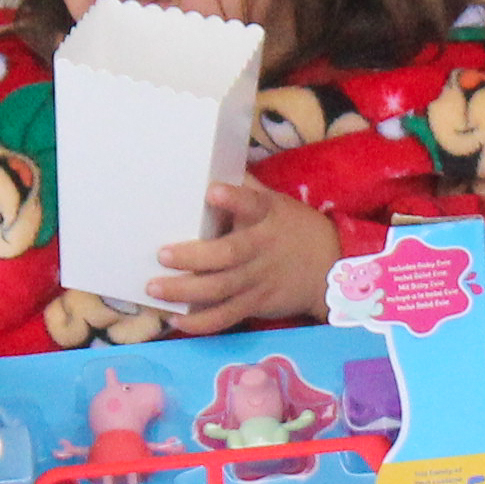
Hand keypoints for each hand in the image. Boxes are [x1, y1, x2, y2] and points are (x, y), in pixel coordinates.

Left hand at [148, 181, 340, 328]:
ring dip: (186, 291)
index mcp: (267, 216)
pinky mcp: (255, 304)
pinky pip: (226, 316)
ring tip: (154, 288)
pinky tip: (176, 320)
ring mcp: (258, 279)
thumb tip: (212, 161)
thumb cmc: (291, 227)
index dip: (233, 199)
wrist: (329, 268)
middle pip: (228, 254)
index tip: (212, 192)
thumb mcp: (276, 202)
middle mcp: (262, 248)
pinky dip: (201, 322)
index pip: (253, 204)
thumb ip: (247, 189)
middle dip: (193, 257)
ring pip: (221, 289)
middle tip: (162, 254)